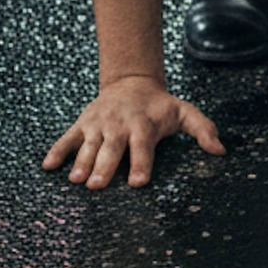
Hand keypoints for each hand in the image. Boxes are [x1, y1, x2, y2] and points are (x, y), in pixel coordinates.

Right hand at [43, 75, 224, 189]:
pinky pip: (67, 138)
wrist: (131, 82)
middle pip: (111, 148)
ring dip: (81, 162)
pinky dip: (57, 151)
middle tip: (98, 186)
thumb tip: (220, 151)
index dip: (142, 163)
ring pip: (88, 145)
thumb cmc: (160, 106)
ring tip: (75, 180)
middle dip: (105, 167)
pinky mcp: (83, 124)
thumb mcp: (185, 112)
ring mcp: (98, 124)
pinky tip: (48, 167)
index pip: (143, 146)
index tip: (139, 182)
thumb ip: (203, 130)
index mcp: (143, 124)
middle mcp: (119, 124)